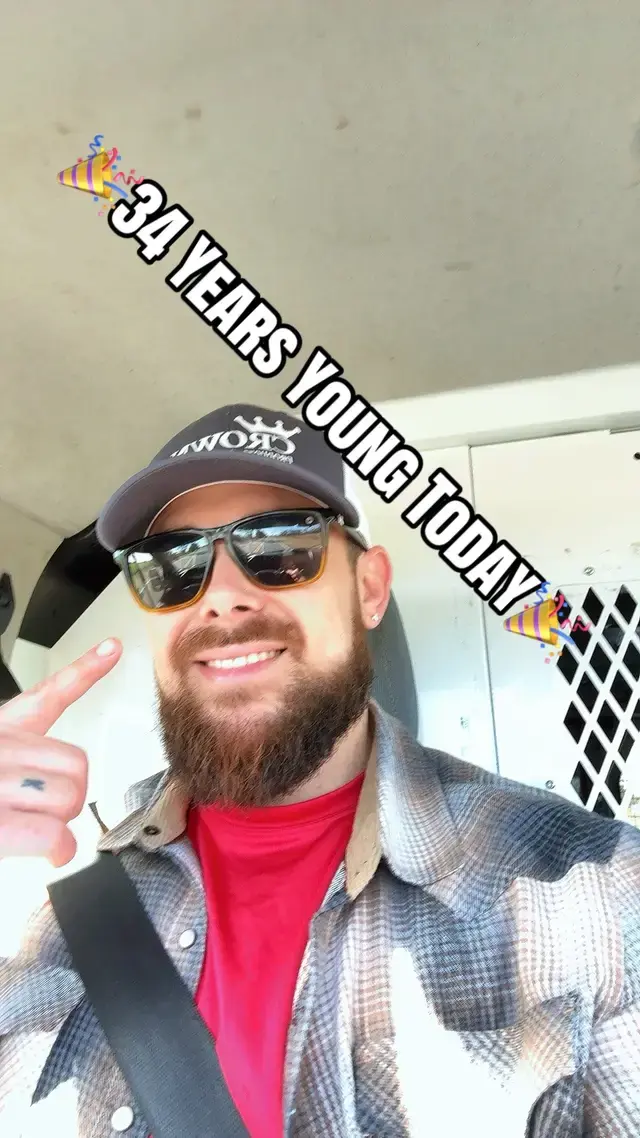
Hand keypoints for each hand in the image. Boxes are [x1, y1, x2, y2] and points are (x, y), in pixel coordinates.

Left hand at [0, 639, 121, 865]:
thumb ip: (11, 841)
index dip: (59, 848)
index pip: (49, 833)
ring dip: (69, 780)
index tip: (56, 853)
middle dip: (64, 812)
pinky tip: (109, 653)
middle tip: (40, 820)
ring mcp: (2, 737)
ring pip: (72, 758)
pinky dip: (84, 672)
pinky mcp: (5, 718)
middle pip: (68, 791)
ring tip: (43, 791)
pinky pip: (51, 693)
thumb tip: (57, 847)